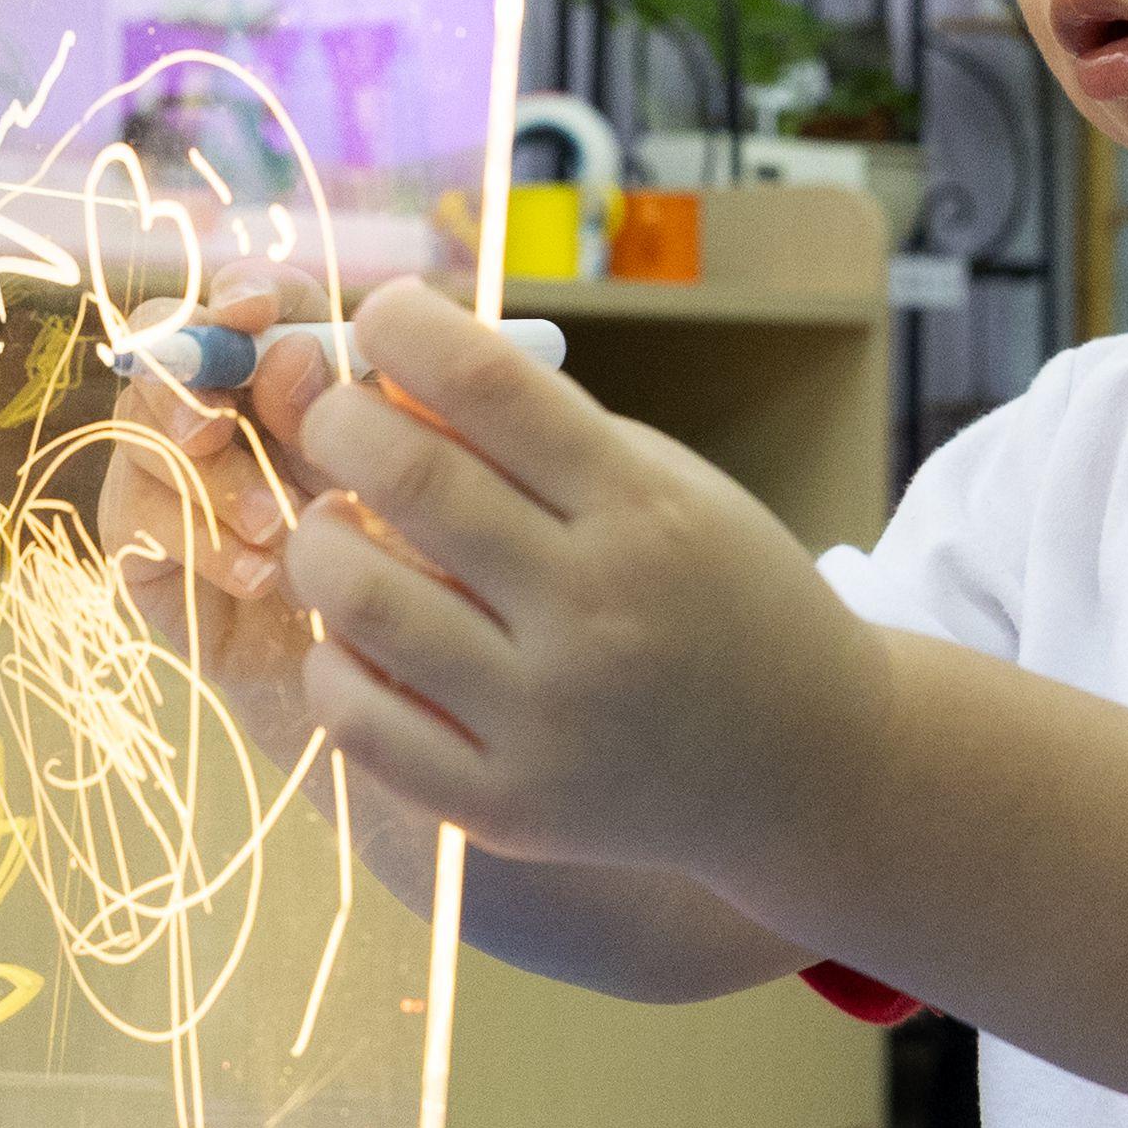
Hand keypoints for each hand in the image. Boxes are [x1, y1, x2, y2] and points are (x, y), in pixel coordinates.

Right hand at [89, 266, 351, 761]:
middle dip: (189, 382)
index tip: (254, 313)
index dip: (239, 294)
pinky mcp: (140, 538)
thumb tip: (287, 349)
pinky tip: (263, 576)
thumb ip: (344, 407)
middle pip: (165, 349)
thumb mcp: (391, 474)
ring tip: (277, 526)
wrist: (369, 666)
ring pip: (148, 435)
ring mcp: (168, 466)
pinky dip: (206, 544)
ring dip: (213, 479)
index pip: (243, 301)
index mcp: (281, 365)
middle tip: (218, 424)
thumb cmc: (395, 553)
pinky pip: (143, 519)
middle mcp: (214, 400)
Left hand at [280, 279, 885, 873]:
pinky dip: (332, 659)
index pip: (491, 386)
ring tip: (336, 529)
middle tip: (336, 421)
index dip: (405, 328)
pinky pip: (358, 721)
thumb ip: (541, 435)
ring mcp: (548, 722)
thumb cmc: (719, 596)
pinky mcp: (508, 808)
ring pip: (362, 601)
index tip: (381, 318)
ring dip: (318, 542)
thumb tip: (388, 372)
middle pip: (411, 480)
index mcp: (643, 512)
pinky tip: (357, 633)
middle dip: (339, 424)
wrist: (808, 763)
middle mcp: (595, 614)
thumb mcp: (664, 486)